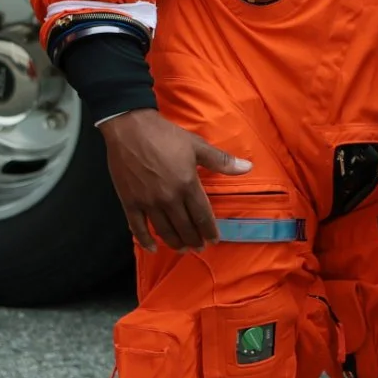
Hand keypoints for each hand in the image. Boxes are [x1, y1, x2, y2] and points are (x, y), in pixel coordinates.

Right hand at [99, 109, 248, 250]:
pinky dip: (145, 240)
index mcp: (187, 184)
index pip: (202, 215)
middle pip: (185, 227)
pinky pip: (138, 227)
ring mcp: (148, 202)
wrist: (129, 127)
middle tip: (199, 247)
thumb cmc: (165, 135)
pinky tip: (152, 248)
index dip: (209, 230)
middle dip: (194, 240)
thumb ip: (221, 161)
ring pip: (164, 230)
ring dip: (175, 243)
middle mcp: (169, 198)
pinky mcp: (130, 202)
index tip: (214, 239)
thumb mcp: (196, 145)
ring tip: (182, 249)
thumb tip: (248, 167)